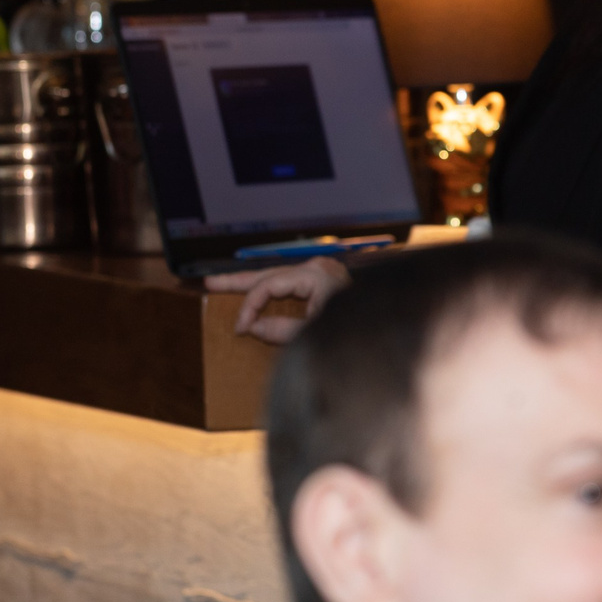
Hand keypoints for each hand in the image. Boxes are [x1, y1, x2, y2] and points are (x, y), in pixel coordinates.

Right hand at [206, 258, 353, 345]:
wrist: (393, 324)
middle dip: (238, 281)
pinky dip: (271, 290)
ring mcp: (322, 274)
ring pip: (277, 277)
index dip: (250, 307)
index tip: (241, 329)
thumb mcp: (314, 333)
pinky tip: (256, 295)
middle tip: (209, 284)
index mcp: (315, 275)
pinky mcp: (326, 283)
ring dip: (251, 284)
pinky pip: (290, 284)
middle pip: (269, 273)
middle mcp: (317, 269)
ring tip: (221, 284)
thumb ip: (282, 330)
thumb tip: (254, 327)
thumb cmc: (359, 328)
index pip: (268, 286)